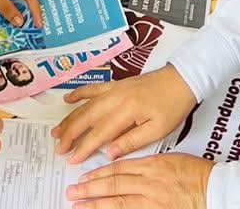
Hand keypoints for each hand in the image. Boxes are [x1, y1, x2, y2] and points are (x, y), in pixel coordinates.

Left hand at [0, 0, 45, 29]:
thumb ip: (8, 10)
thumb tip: (20, 20)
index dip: (36, 11)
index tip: (38, 23)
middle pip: (25, 0)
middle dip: (28, 14)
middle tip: (32, 27)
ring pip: (15, 4)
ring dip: (16, 14)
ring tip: (21, 26)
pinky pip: (7, 5)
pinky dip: (8, 13)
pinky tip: (8, 21)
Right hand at [53, 66, 197, 162]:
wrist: (182, 79)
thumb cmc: (173, 104)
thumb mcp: (158, 130)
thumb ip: (132, 141)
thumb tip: (110, 153)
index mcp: (127, 109)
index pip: (99, 133)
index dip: (84, 147)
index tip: (73, 158)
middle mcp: (117, 97)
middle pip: (87, 117)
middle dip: (70, 134)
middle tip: (59, 147)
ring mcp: (115, 88)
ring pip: (86, 104)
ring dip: (70, 118)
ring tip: (57, 130)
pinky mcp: (117, 84)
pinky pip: (93, 88)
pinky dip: (79, 94)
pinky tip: (68, 100)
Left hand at [67, 153, 211, 207]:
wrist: (217, 190)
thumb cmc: (198, 174)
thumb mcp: (171, 159)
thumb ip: (148, 164)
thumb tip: (126, 167)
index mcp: (153, 165)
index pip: (119, 168)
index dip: (99, 174)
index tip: (84, 177)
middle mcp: (150, 183)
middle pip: (114, 185)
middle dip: (90, 189)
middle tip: (72, 192)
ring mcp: (153, 201)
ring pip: (119, 202)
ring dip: (96, 205)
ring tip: (79, 206)